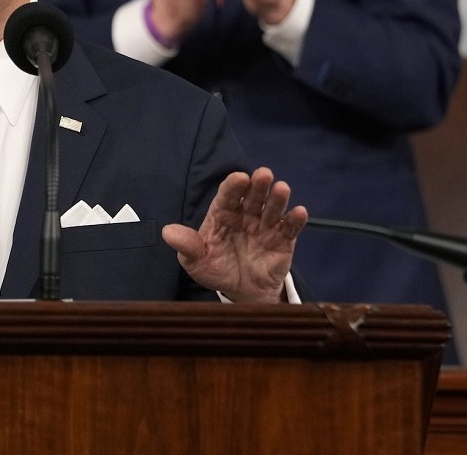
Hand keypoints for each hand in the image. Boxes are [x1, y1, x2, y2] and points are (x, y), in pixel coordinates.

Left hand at [161, 166, 306, 303]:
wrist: (240, 292)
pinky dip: (295, 220)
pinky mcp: (283, 241)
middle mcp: (245, 216)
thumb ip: (186, 245)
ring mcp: (265, 227)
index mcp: (223, 215)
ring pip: (272, 209)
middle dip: (258, 185)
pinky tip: (299, 212)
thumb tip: (167, 232)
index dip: (233, 186)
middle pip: (252, 197)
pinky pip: (289, 229)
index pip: (227, 196)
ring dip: (278, 198)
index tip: (238, 178)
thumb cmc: (216, 268)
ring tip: (282, 188)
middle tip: (263, 174)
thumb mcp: (196, 260)